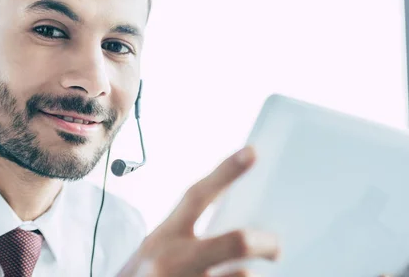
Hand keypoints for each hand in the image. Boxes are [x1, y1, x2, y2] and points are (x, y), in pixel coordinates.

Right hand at [117, 146, 279, 276]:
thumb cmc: (143, 276)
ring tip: (242, 275)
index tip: (252, 152)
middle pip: (236, 242)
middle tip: (275, 247)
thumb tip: (235, 233)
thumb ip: (186, 237)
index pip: (198, 196)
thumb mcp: (156, 250)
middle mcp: (173, 260)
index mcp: (164, 236)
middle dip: (264, 243)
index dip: (226, 172)